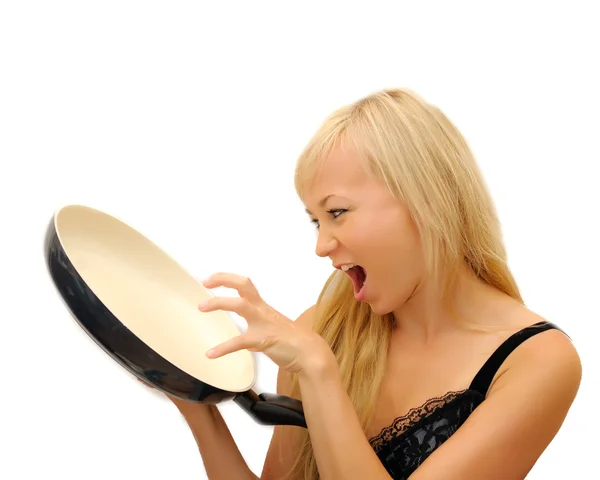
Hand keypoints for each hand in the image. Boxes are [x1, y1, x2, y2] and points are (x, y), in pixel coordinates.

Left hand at [198, 272, 333, 375]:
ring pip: (239, 305)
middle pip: (243, 285)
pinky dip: (223, 348)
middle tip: (205, 282)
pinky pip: (239, 342)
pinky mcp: (262, 340)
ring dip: (218, 303)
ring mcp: (262, 323)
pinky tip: (211, 354)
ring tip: (201, 307)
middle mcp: (261, 310)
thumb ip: (256, 334)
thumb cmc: (292, 342)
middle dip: (223, 279)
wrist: (309, 353)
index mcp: (262, 307)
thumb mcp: (271, 332)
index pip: (244, 285)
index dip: (227, 279)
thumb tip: (245, 342)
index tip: (210, 280)